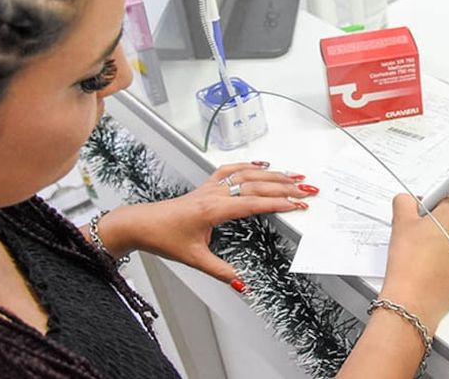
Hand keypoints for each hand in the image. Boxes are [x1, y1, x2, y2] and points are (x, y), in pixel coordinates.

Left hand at [101, 161, 316, 286]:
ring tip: (295, 175)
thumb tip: (241, 283)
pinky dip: (249, 165)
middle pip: (257, 184)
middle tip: (307, 189)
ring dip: (274, 173)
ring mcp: (211, 186)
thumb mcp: (194, 259)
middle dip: (285, 186)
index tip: (299, 205)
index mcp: (214, 210)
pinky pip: (231, 169)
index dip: (279, 203)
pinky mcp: (207, 185)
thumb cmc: (163, 237)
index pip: (254, 203)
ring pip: (248, 174)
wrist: (140, 223)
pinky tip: (262, 164)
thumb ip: (221, 271)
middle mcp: (215, 193)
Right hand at [379, 194, 448, 330]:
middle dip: (442, 226)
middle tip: (422, 240)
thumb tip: (409, 200)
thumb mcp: (401, 222)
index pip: (447, 199)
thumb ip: (405, 201)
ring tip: (430, 257)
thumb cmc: (410, 264)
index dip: (432, 209)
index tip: (425, 217)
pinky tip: (440, 268)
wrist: (415, 299)